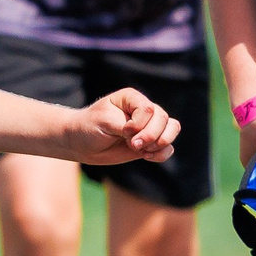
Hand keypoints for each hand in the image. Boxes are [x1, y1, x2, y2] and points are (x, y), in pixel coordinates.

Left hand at [62, 88, 178, 165]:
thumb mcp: (104, 121)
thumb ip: (125, 126)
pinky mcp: (150, 143)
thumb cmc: (90, 127)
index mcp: (132, 98)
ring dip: (160, 143)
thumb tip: (144, 138)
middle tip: (133, 145)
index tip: (124, 132)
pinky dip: (161, 154)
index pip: (148, 109)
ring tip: (144, 151)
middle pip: (163, 119)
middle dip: (150, 136)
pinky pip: (168, 147)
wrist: (83, 144)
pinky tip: (146, 156)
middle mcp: (144, 110)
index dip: (139, 124)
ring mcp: (149, 126)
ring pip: (172, 129)